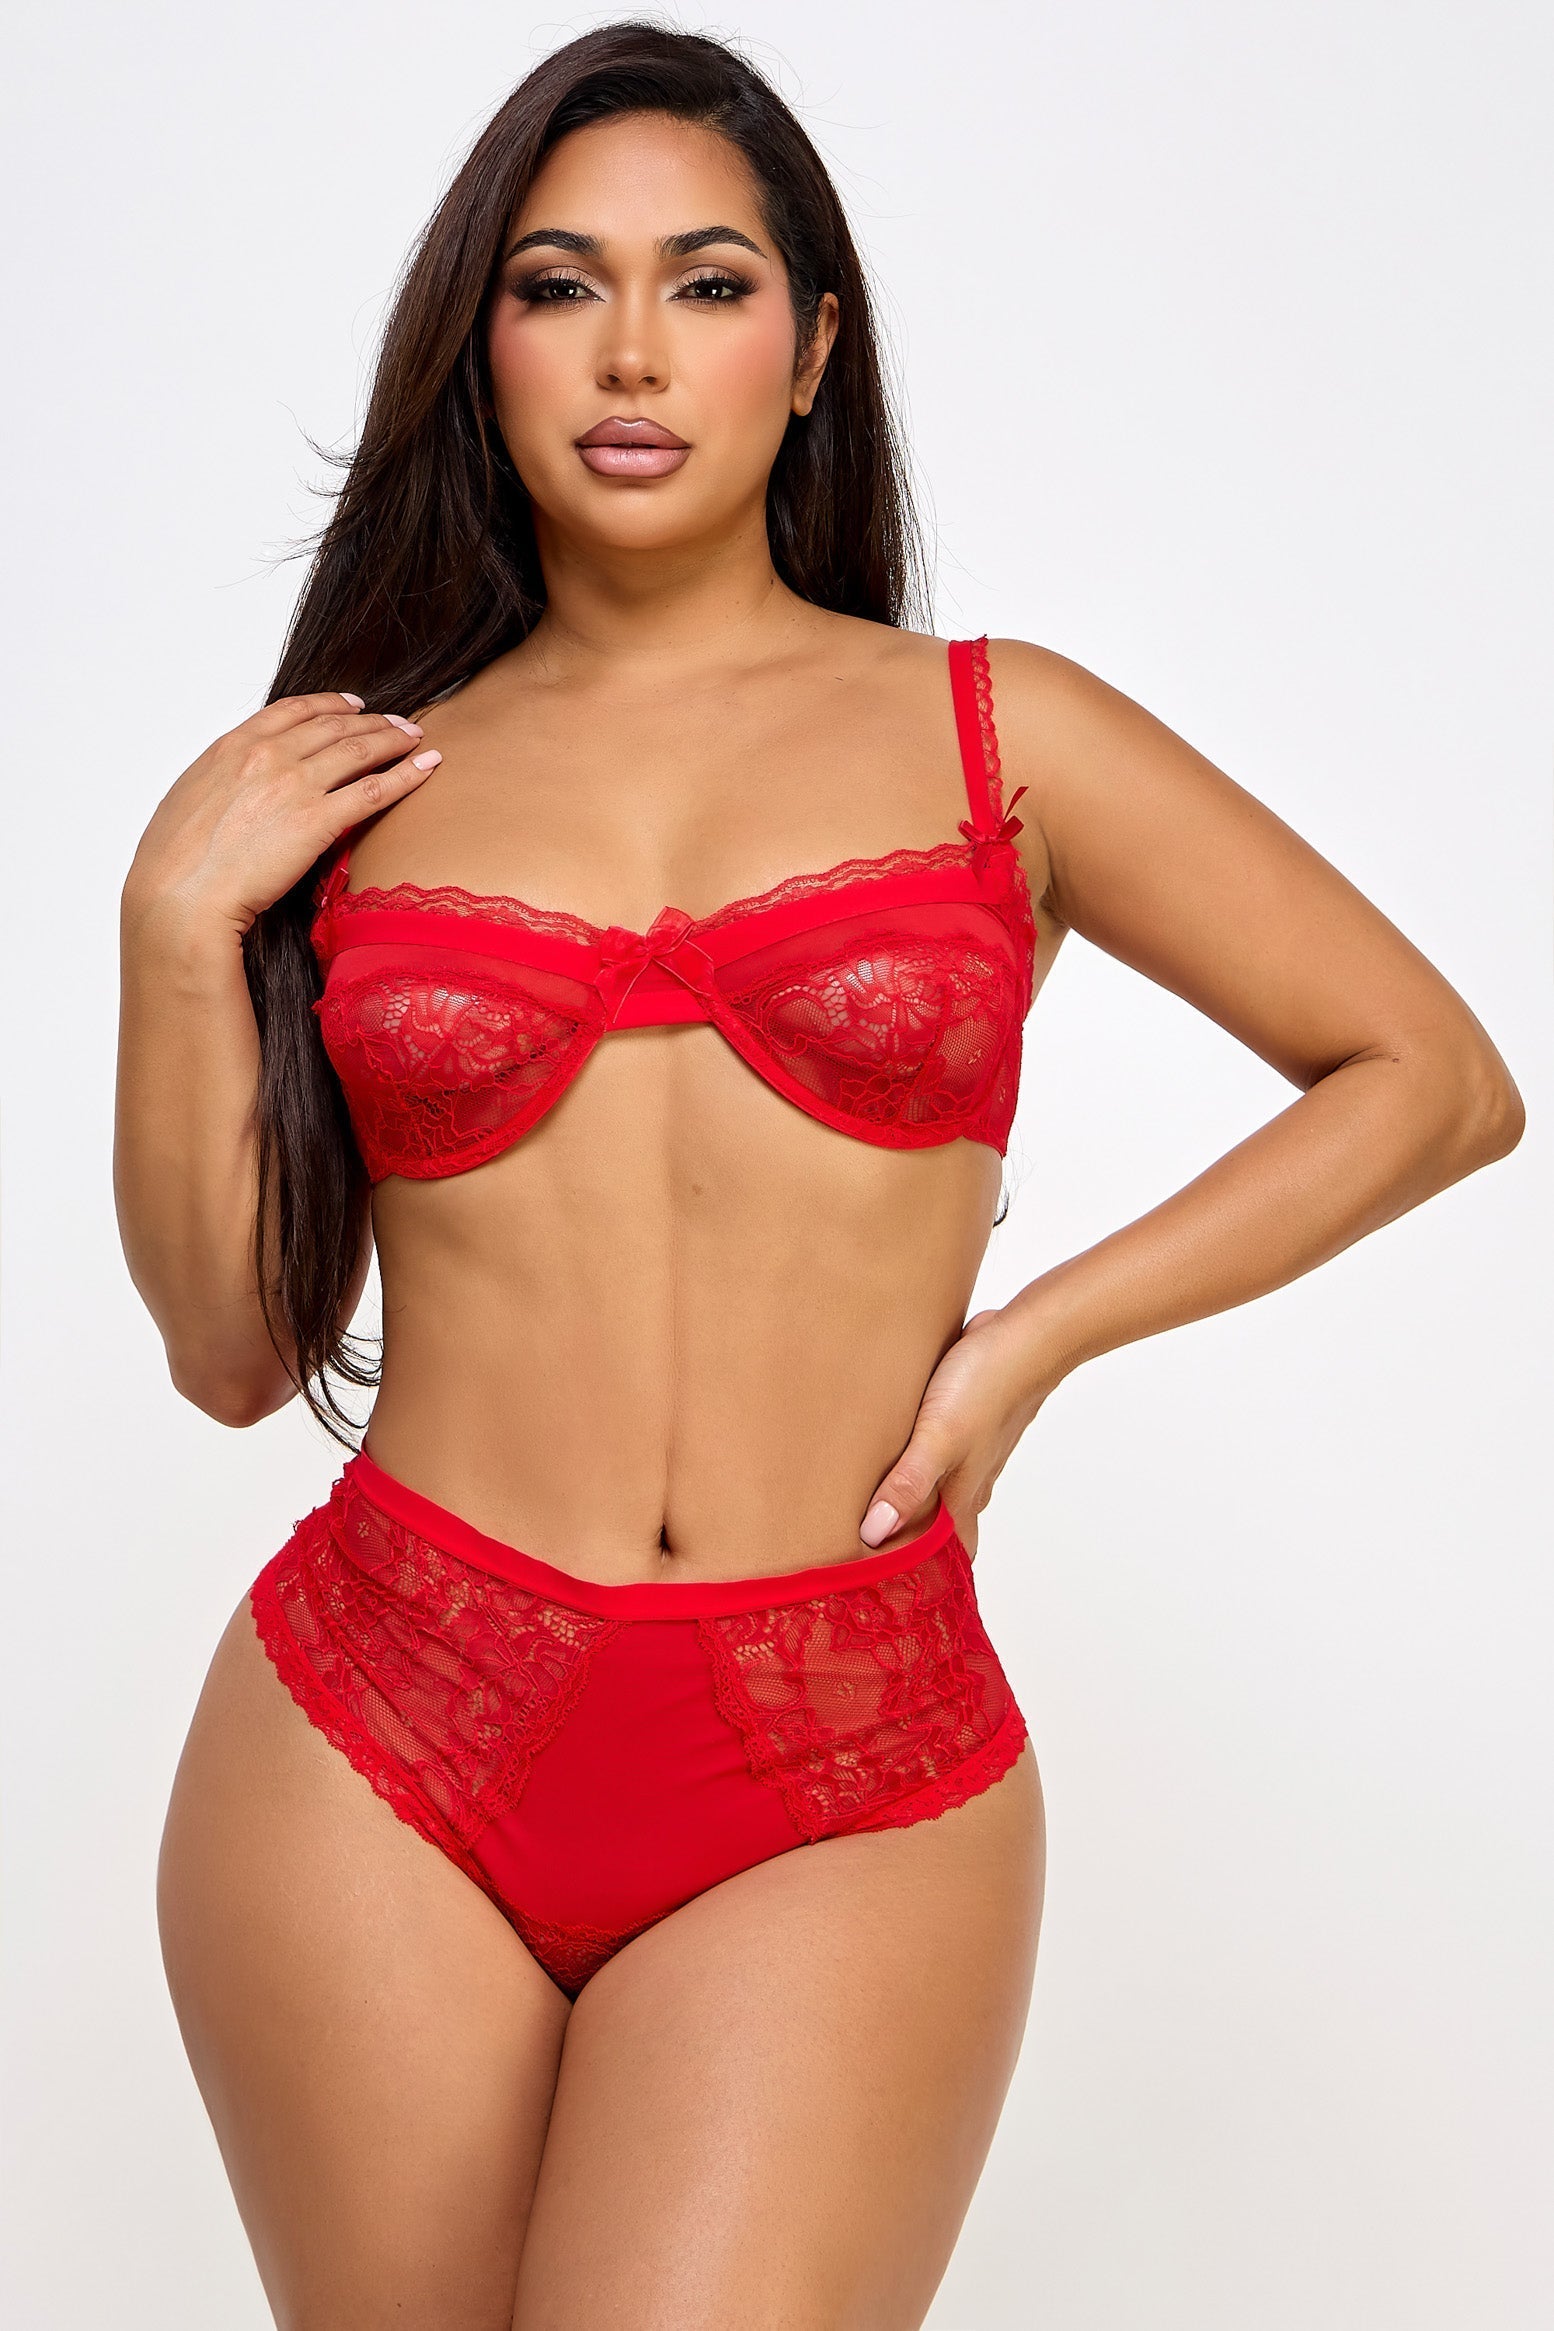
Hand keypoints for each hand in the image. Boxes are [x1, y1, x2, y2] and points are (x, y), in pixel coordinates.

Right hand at [123, 693, 440, 940]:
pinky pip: (374, 790)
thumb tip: (237, 787)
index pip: (293, 711)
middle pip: (334, 726)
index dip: (330, 704)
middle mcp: (268, 756)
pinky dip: (407, 774)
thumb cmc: (175, 863)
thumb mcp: (190, 802)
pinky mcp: (318, 821)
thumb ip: (222, 782)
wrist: (181, 895)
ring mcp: (295, 786)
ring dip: (394, 739)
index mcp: (233, 747)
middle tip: (397, 722)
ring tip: (416, 737)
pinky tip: (428, 765)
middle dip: (372, 721)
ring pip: (359, 749)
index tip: (353, 705)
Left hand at [859, 1308, 1053, 1556]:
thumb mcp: (939, 1439)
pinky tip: (890, 1451)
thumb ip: (908, 1485)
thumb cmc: (988, 1386)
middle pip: (939, 1525)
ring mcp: (968, 1450)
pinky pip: (934, 1453)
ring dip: (909, 1500)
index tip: (887, 1592)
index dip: (924, 1576)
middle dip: (909, 1541)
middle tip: (863, 1552)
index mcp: (964, 1495)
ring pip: (937, 1488)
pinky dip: (913, 1462)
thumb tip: (874, 1535)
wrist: (1027, 1333)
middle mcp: (969, 1479)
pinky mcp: (961, 1420)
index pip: (950, 1556)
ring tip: (867, 1506)